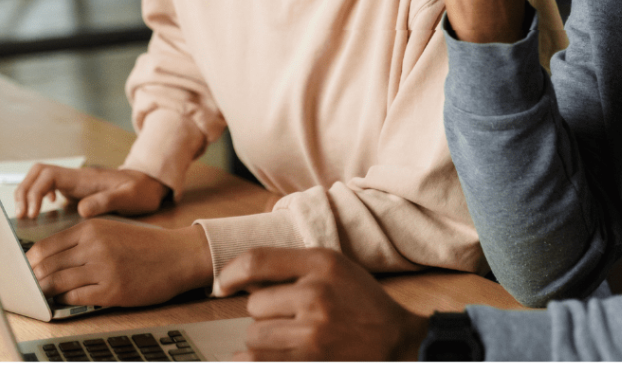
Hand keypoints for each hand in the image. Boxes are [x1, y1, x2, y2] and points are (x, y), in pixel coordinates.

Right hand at [14, 165, 167, 219]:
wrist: (150, 185)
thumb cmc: (141, 191)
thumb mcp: (129, 197)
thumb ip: (106, 201)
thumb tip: (81, 210)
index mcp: (84, 178)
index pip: (48, 174)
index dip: (34, 192)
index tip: (32, 213)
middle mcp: (76, 178)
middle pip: (38, 173)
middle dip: (24, 191)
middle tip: (21, 216)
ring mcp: (75, 184)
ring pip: (41, 180)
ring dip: (28, 194)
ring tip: (25, 216)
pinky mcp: (76, 192)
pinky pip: (49, 189)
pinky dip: (38, 199)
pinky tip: (42, 213)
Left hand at [27, 220, 212, 307]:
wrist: (176, 255)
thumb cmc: (143, 244)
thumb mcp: (111, 230)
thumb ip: (83, 240)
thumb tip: (49, 257)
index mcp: (91, 227)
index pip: (46, 246)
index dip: (30, 263)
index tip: (25, 271)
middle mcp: (94, 245)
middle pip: (47, 266)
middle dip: (33, 280)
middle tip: (27, 288)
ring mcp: (102, 268)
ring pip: (57, 283)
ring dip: (46, 292)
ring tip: (41, 296)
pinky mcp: (112, 290)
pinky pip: (75, 297)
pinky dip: (64, 301)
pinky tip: (64, 301)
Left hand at [215, 248, 428, 361]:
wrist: (398, 342)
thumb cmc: (362, 302)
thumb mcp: (334, 267)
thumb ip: (293, 266)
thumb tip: (243, 276)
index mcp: (321, 263)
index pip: (258, 260)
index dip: (231, 272)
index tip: (223, 284)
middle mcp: (316, 294)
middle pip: (255, 305)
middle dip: (264, 315)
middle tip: (288, 319)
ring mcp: (314, 332)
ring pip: (255, 336)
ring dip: (264, 341)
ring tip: (289, 338)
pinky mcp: (311, 362)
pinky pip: (259, 362)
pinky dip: (254, 362)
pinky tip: (269, 356)